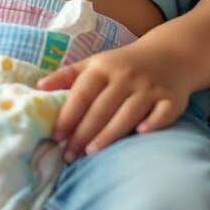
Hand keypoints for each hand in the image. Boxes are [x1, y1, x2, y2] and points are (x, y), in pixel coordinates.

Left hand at [34, 40, 193, 160]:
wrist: (169, 54)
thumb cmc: (123, 65)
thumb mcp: (95, 63)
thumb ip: (67, 76)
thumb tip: (38, 87)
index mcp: (103, 67)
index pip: (82, 94)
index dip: (68, 115)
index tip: (55, 136)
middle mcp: (126, 76)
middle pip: (101, 108)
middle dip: (83, 133)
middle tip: (68, 155)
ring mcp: (149, 87)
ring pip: (127, 113)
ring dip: (109, 134)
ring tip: (91, 153)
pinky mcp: (171, 98)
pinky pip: (162, 113)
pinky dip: (153, 123)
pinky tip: (140, 134)